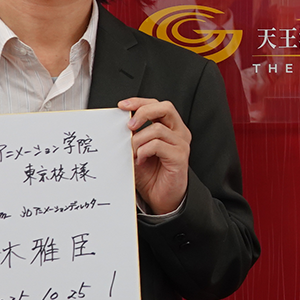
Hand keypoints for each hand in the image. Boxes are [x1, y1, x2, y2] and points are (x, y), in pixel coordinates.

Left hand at [118, 98, 190, 214]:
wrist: (160, 197)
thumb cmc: (150, 174)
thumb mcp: (138, 150)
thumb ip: (133, 136)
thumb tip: (118, 124)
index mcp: (170, 127)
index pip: (157, 105)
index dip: (140, 102)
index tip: (122, 106)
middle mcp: (178, 132)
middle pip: (165, 108)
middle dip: (143, 112)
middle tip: (129, 125)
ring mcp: (181, 144)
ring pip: (157, 129)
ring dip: (138, 140)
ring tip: (133, 153)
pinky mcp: (180, 157)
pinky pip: (157, 145)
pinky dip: (144, 151)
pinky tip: (140, 160)